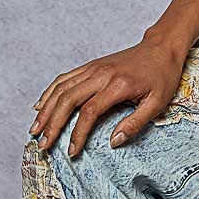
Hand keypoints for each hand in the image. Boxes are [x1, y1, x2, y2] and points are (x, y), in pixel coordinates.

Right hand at [28, 35, 188, 157]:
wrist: (162, 47)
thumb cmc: (162, 75)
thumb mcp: (158, 102)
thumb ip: (135, 123)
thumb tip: (113, 142)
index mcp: (118, 85)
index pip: (89, 111)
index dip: (77, 133)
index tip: (72, 151)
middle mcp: (101, 74)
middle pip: (68, 100)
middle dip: (52, 124)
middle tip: (43, 145)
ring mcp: (94, 68)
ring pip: (61, 88)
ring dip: (46, 109)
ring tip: (35, 129)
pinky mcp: (91, 65)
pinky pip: (65, 78)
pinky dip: (49, 92)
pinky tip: (40, 106)